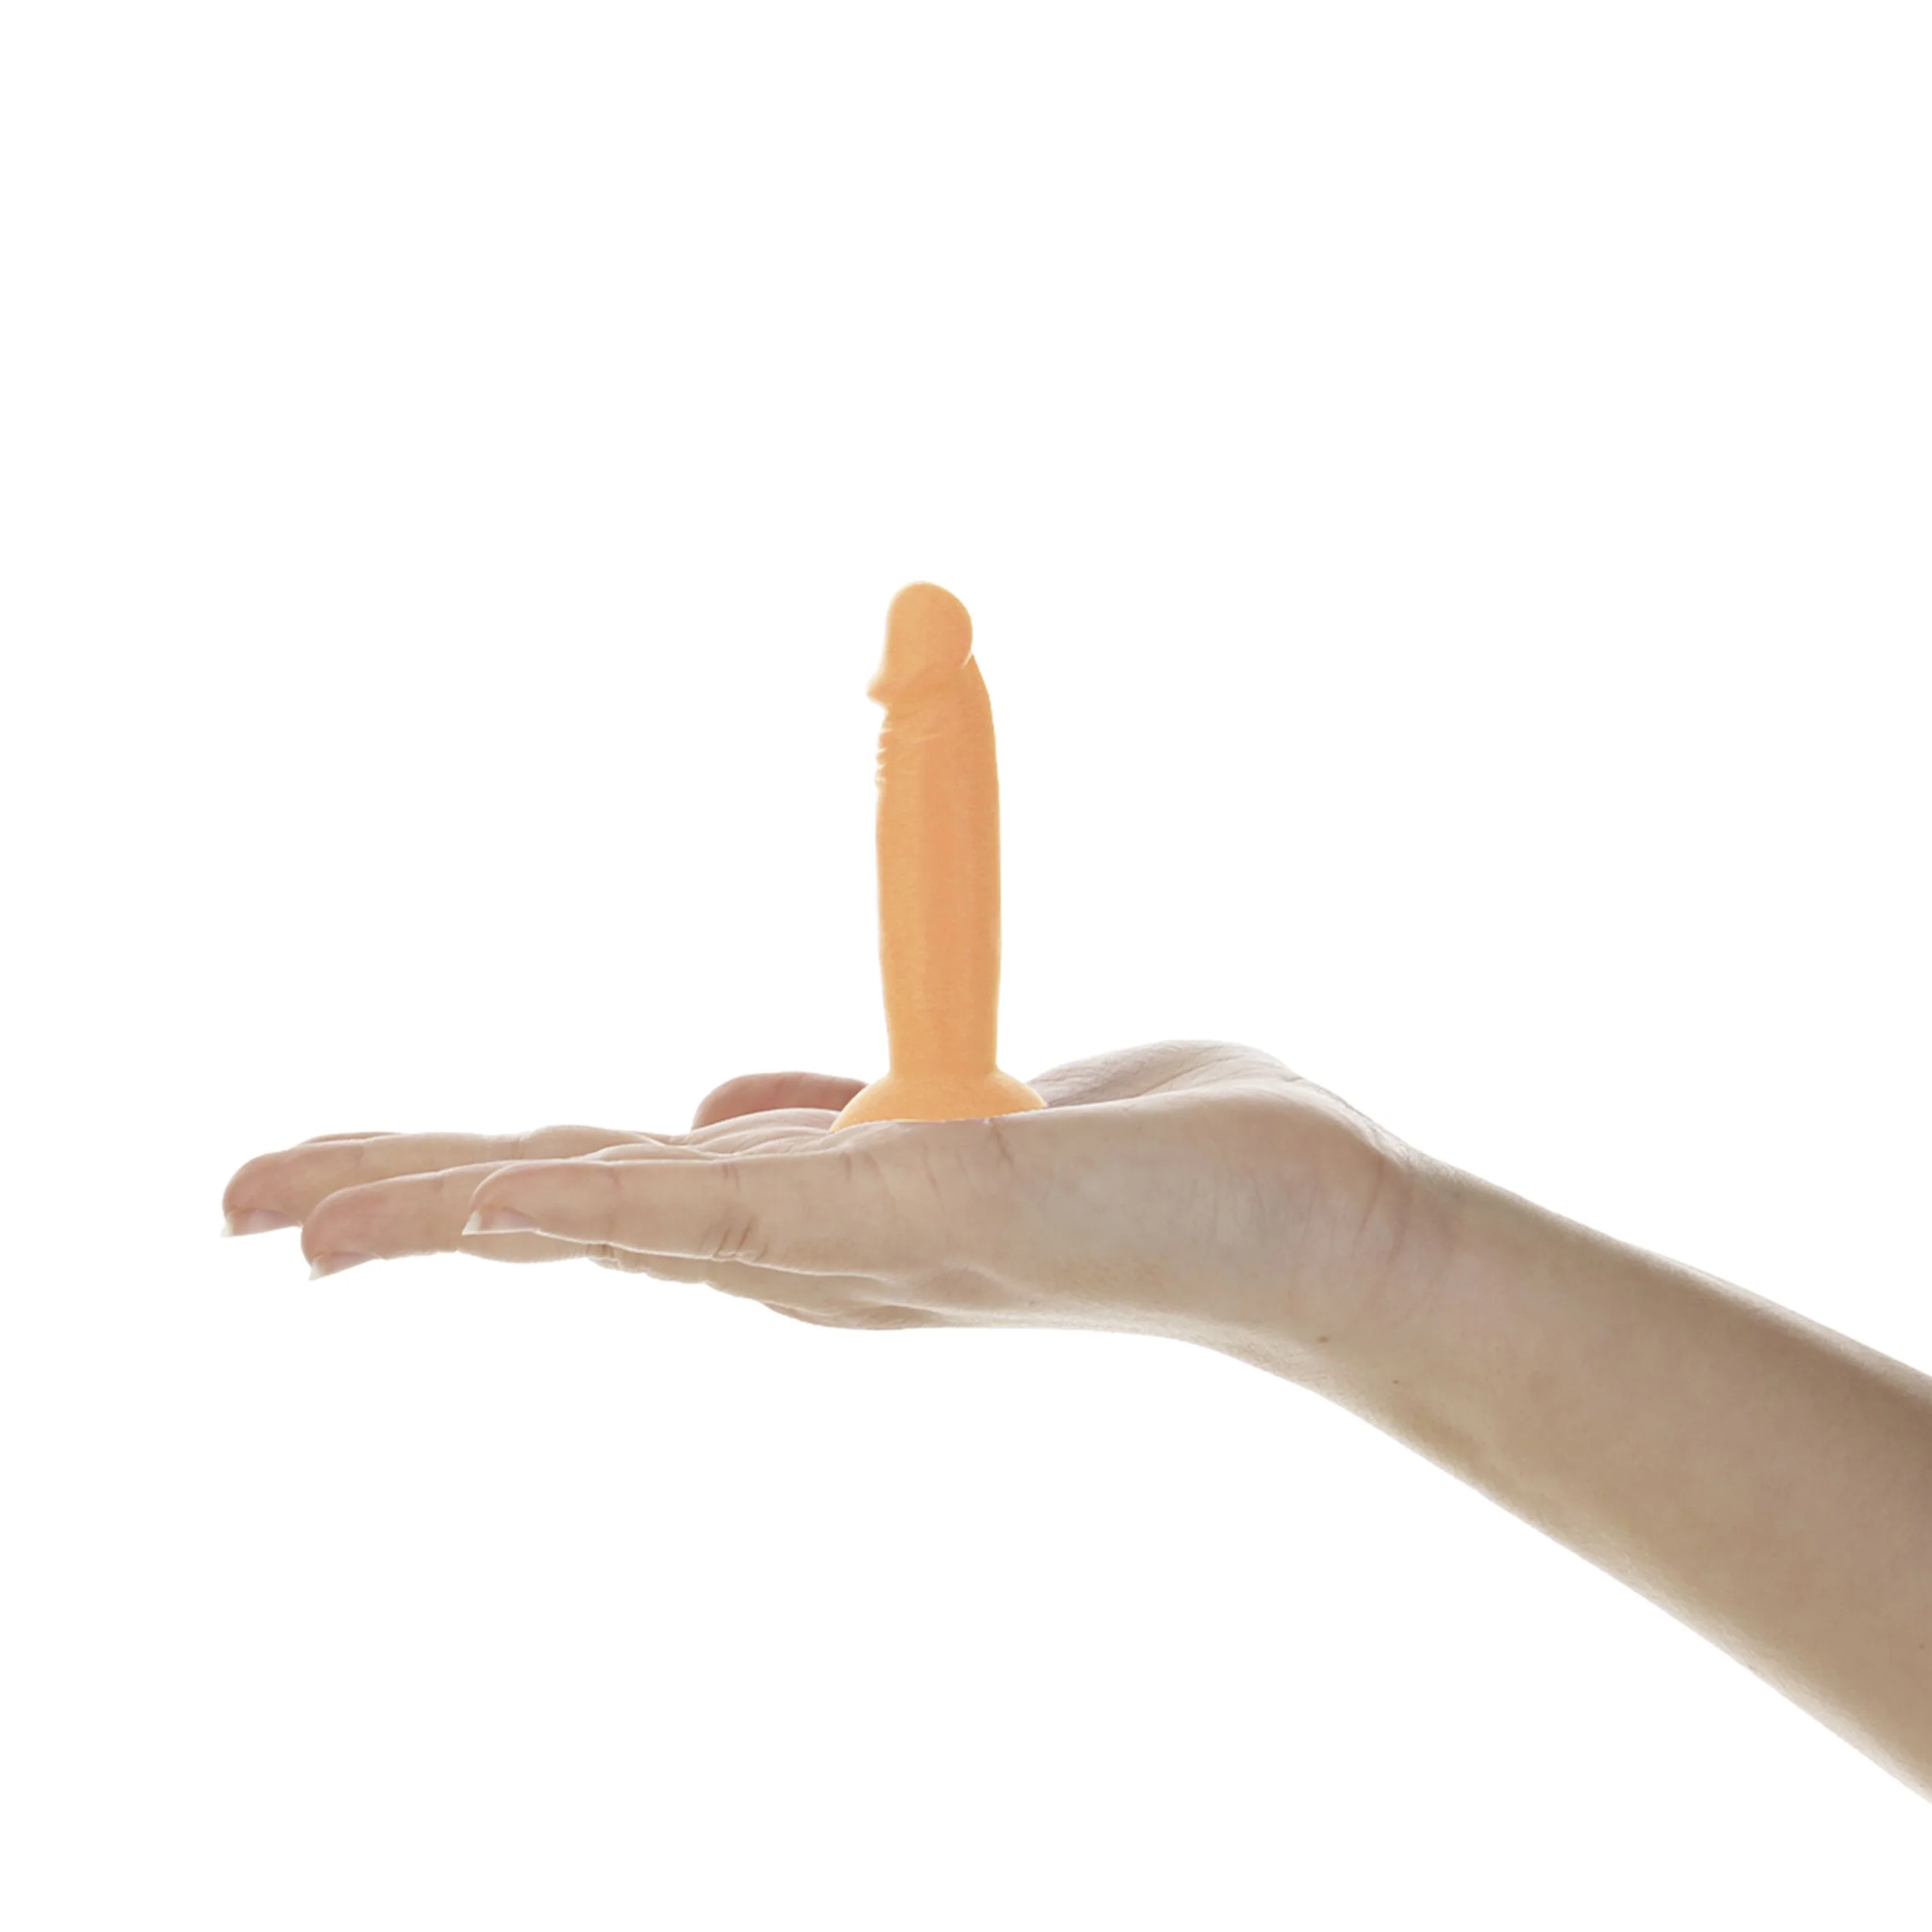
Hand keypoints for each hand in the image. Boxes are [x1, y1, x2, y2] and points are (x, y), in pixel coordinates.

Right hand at [220, 1041, 1435, 1368]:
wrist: (1341, 1235)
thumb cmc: (1187, 1168)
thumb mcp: (981, 1117)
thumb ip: (844, 1119)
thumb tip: (720, 1100)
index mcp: (832, 1208)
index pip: (625, 1187)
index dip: (488, 1184)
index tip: (356, 1186)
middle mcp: (823, 1248)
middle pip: (581, 1209)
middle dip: (410, 1201)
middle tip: (246, 1198)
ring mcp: (861, 1244)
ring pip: (618, 1214)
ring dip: (450, 1204)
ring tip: (287, 1204)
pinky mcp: (920, 1212)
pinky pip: (733, 1200)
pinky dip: (597, 1196)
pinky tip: (484, 1191)